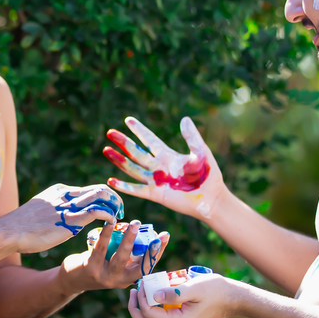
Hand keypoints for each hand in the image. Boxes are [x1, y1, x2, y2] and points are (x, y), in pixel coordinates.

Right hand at [6, 183, 123, 253]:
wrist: (9, 231)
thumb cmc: (20, 227)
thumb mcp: (38, 212)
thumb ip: (52, 211)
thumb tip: (60, 219)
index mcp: (59, 191)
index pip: (87, 189)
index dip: (102, 197)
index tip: (109, 208)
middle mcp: (65, 195)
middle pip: (98, 189)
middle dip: (113, 198)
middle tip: (120, 211)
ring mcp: (68, 206)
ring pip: (100, 196)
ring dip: (114, 205)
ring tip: (120, 216)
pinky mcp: (70, 220)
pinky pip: (96, 212)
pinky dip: (108, 215)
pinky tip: (112, 223)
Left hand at [61, 220, 169, 292]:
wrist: (72, 280)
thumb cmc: (97, 266)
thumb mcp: (114, 264)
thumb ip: (126, 253)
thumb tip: (140, 232)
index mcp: (128, 278)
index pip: (147, 266)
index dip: (158, 252)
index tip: (165, 236)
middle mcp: (119, 280)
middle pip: (138, 265)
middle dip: (149, 249)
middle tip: (158, 232)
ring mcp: (105, 276)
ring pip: (121, 257)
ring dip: (129, 239)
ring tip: (135, 224)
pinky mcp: (91, 269)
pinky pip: (101, 249)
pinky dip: (107, 235)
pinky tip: (111, 224)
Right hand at [104, 116, 225, 219]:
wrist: (212, 199)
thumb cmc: (209, 175)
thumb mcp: (201, 152)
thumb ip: (192, 137)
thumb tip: (184, 119)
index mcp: (168, 156)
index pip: (150, 140)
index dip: (139, 130)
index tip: (128, 120)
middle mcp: (159, 167)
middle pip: (136, 152)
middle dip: (123, 142)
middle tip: (110, 132)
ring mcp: (155, 181)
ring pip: (132, 168)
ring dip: (119, 160)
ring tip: (106, 150)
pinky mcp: (156, 194)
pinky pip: (136, 189)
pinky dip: (124, 186)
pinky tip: (111, 180)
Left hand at [126, 272, 239, 317]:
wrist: (234, 299)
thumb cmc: (216, 290)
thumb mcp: (194, 287)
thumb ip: (173, 292)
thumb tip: (153, 295)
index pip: (149, 314)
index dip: (141, 299)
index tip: (142, 284)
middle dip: (135, 309)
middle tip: (133, 291)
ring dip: (144, 310)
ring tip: (142, 292)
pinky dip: (155, 310)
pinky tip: (156, 295)